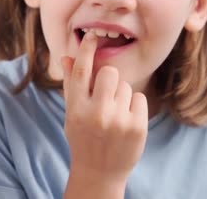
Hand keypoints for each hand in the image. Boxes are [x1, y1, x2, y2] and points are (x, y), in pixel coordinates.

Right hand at [61, 32, 148, 185]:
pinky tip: (125, 121)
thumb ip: (71, 85)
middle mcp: (96, 113)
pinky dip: (134, 106)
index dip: (86, 50)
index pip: (81, 71)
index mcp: (77, 108)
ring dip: (121, 96)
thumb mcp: (72, 113)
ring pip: (125, 86)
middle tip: (106, 96)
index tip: (92, 35)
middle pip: (109, 73)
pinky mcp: (137, 126)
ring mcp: (118, 120)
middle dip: (109, 79)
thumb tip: (67, 56)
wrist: (100, 172)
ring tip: (114, 115)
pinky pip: (139, 98)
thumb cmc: (83, 137)